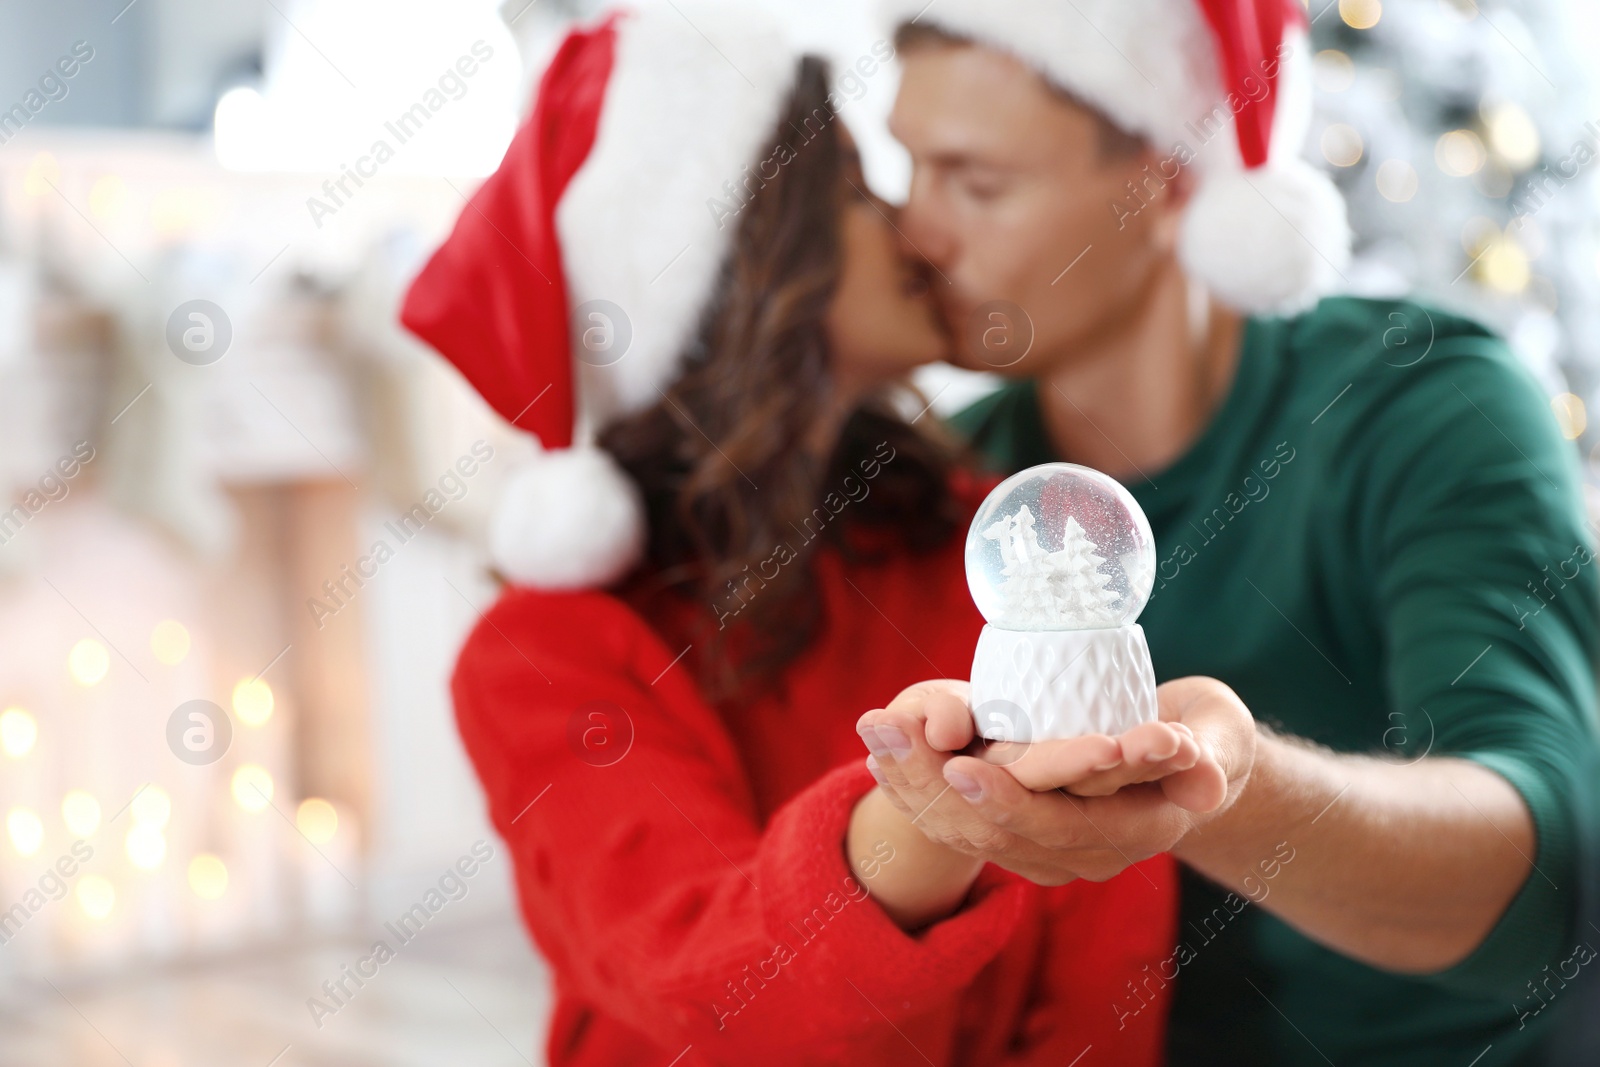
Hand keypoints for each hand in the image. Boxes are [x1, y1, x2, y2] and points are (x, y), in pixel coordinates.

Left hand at [856, 677, 1254, 885]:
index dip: (1008, 799)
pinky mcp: (1019, 834)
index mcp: (1128, 833)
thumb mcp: (1220, 738)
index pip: (1057, 826)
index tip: (961, 763)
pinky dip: (913, 786)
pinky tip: (876, 752)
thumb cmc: (1207, 738)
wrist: (1190, 770)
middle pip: (993, 830)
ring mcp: (1045, 852)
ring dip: (910, 779)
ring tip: (871, 728)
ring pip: (963, 828)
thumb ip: (1207, 755)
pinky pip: (955, 821)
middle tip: (886, 731)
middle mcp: (1080, 855)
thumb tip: (1204, 777)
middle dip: (933, 781)